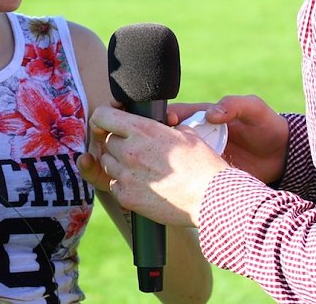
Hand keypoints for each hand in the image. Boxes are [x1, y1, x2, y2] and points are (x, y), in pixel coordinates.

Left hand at [89, 104, 227, 227]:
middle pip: (106, 141)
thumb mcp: (186, 134)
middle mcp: (130, 151)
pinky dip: (124, 184)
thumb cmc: (203, 165)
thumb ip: (165, 126)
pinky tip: (143, 185)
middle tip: (135, 149)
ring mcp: (126, 176)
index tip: (109, 122)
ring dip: (119, 163)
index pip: (103, 115)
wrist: (212, 199)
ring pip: (108, 163)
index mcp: (143, 130)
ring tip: (141, 167)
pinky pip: (114, 185)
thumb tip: (162, 122)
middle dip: (117, 143)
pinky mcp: (127, 197)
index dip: (104, 117)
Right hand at [169, 95, 288, 183]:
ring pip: (179, 159)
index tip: (168, 121)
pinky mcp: (211, 175)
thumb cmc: (267, 126)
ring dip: (173, 163)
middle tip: (163, 147)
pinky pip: (195, 177)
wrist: (283, 156)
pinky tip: (184, 183)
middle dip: (163, 142)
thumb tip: (210, 114)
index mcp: (204, 117)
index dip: (167, 117)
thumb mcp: (254, 108)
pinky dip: (187, 180)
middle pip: (172, 139)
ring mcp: (204, 157)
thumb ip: (234, 104)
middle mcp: (199, 137)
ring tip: (168, 167)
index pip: (177, 114)